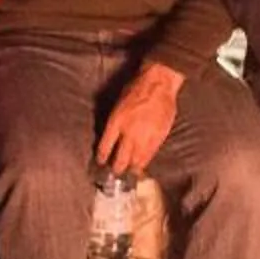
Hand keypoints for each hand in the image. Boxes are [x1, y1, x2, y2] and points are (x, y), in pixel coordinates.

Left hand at [94, 61, 182, 177]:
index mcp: (115, 122)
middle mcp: (129, 133)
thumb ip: (115, 123)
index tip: (101, 163)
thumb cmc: (136, 89)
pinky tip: (142, 167)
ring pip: (136, 161)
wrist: (158, 84)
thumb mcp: (118, 105)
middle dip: (116, 169)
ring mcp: (144, 137)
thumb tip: (113, 137)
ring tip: (128, 175)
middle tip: (114, 175)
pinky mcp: (158, 138)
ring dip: (131, 169)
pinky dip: (144, 162)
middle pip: (120, 159)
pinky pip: (149, 156)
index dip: (102, 157)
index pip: (105, 147)